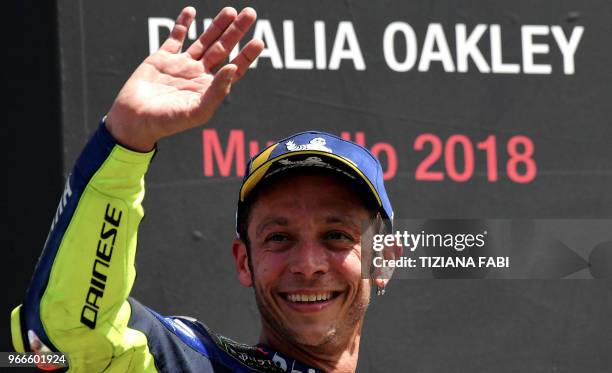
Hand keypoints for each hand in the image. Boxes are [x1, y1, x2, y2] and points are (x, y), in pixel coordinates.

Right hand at [106, 6, 262, 150]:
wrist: (135, 120)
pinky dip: (183, 23)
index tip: (259, 41)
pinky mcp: (162, 58)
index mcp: (210, 88)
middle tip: (250, 14)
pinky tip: (191, 11)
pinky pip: (176, 37)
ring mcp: (181, 64)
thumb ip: (217, 91)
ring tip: (230, 10)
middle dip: (236, 31)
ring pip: (204, 40)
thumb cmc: (167, 122)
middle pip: (223, 48)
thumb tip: (232, 67)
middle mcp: (198, 74)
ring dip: (217, 25)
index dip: (247, 55)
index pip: (234, 67)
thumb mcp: (197, 111)